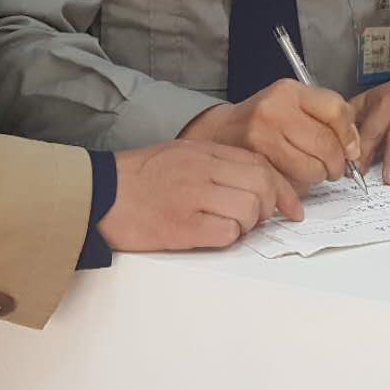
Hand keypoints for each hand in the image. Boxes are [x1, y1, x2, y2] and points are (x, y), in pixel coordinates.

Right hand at [97, 140, 302, 251]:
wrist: (98, 194)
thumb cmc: (137, 177)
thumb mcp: (180, 154)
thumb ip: (217, 163)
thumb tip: (256, 183)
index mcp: (204, 151)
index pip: (261, 165)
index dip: (282, 189)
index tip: (291, 207)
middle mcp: (202, 170)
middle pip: (261, 186)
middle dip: (268, 208)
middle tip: (255, 219)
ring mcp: (192, 198)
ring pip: (249, 210)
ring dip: (246, 225)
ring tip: (225, 226)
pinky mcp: (181, 226)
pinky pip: (226, 233)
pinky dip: (227, 237)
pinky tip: (209, 234)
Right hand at [178, 80, 361, 188]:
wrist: (221, 131)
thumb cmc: (263, 119)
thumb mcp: (293, 104)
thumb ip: (326, 117)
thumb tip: (353, 147)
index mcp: (289, 92)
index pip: (335, 109)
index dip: (349, 134)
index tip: (350, 148)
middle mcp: (274, 110)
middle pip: (326, 143)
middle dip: (337, 163)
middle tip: (334, 168)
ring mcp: (262, 136)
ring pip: (312, 167)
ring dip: (319, 176)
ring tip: (313, 171)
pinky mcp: (255, 162)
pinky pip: (292, 182)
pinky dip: (300, 186)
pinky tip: (294, 176)